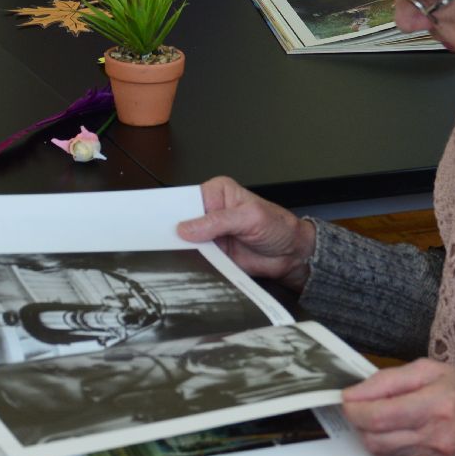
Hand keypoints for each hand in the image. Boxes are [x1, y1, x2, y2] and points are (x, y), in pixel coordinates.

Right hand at [177, 176, 315, 289]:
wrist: (291, 255)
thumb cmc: (278, 227)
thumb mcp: (250, 218)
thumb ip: (218, 221)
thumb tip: (188, 227)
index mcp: (218, 192)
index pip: (188, 198)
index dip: (175, 209)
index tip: (163, 220)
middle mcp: (211, 212)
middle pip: (183, 220)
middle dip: (175, 230)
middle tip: (167, 239)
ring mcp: (211, 235)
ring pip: (186, 241)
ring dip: (183, 248)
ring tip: (176, 252)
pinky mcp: (214, 254)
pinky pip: (197, 258)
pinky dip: (193, 262)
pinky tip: (189, 263)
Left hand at [341, 360, 454, 455]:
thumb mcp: (431, 370)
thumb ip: (389, 380)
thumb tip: (356, 393)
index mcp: (437, 405)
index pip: (378, 415)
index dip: (354, 408)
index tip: (348, 399)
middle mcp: (437, 438)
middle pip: (374, 438)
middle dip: (359, 422)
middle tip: (362, 407)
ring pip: (381, 455)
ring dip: (372, 436)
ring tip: (383, 419)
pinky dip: (391, 449)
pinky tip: (403, 434)